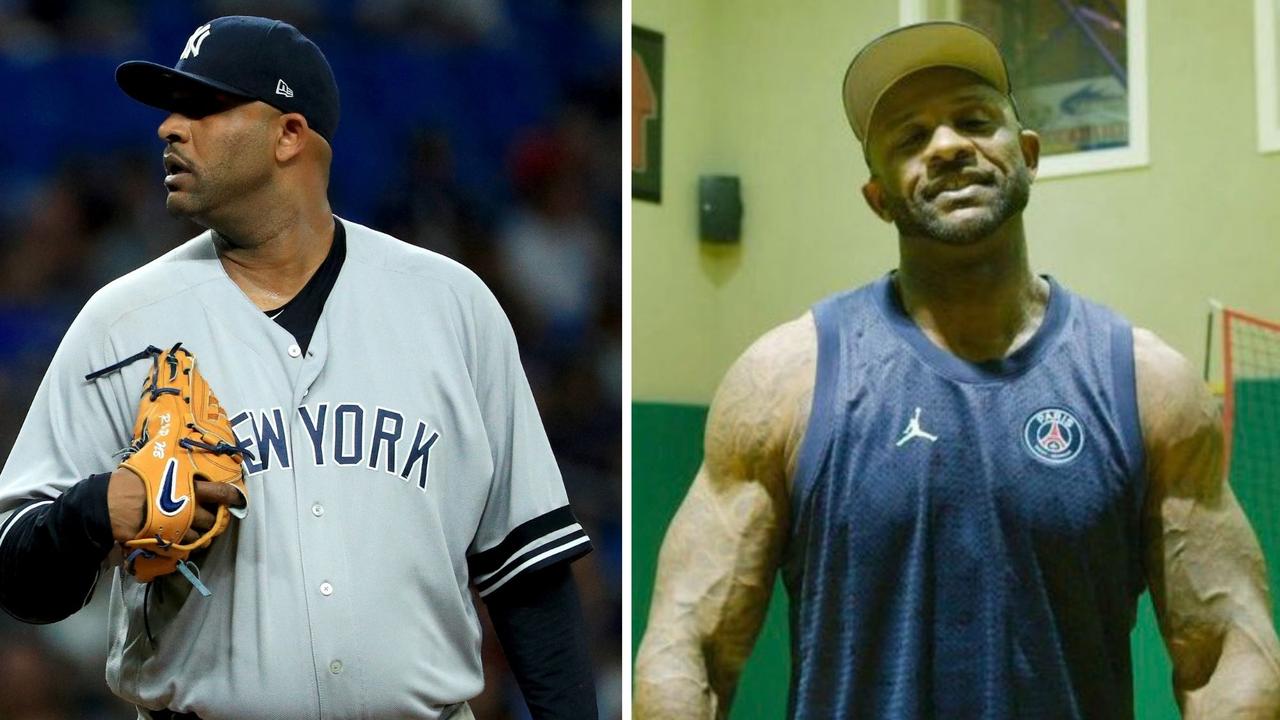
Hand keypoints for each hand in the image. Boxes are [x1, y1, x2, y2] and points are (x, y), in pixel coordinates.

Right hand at [107, 467, 246, 544]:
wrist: (110, 505)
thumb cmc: (130, 481)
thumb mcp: (153, 462)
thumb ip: (170, 460)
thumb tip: (175, 441)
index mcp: (190, 486)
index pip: (222, 492)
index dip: (232, 496)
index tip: (236, 498)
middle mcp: (191, 507)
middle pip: (214, 518)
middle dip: (213, 519)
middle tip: (210, 516)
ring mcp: (182, 527)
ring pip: (202, 535)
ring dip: (200, 533)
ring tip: (195, 530)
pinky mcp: (170, 541)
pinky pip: (186, 546)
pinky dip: (187, 544)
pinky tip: (181, 539)